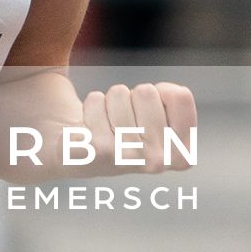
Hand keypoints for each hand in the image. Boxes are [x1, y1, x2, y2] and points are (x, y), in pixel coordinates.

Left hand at [81, 81, 197, 174]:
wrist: (69, 149)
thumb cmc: (120, 124)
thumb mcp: (158, 112)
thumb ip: (175, 97)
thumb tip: (171, 89)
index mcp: (181, 155)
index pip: (181, 95)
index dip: (161, 92)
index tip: (146, 112)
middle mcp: (158, 163)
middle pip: (148, 91)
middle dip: (130, 97)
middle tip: (119, 121)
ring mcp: (128, 158)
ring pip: (120, 93)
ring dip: (107, 101)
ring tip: (102, 125)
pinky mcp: (97, 151)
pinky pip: (97, 100)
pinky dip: (89, 106)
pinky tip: (85, 130)